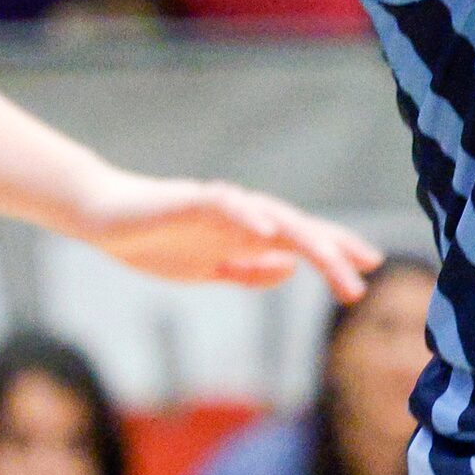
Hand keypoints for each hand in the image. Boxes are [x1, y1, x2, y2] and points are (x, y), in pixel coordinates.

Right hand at [72, 168, 380, 301]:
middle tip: (365, 275)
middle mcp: (240, 215)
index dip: (334, 252)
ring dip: (304, 237)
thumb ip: (247, 269)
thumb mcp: (208, 268)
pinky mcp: (188, 199)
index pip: (299, 241)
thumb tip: (288, 268)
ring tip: (333, 258)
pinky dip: (248, 215)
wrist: (105, 217)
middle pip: (296, 229)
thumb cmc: (155, 239)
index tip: (368, 269)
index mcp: (245, 233)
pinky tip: (269, 230)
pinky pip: (224, 204)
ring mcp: (217, 206)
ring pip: (271, 215)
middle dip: (332, 251)